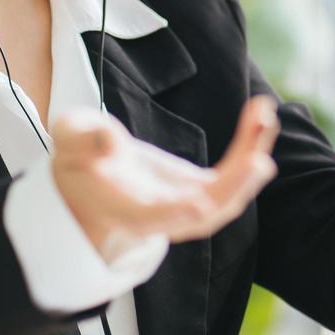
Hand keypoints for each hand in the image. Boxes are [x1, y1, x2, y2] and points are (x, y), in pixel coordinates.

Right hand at [50, 95, 279, 251]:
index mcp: (124, 209)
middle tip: (257, 159)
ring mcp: (187, 207)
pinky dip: (250, 148)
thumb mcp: (69, 142)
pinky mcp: (202, 189)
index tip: (196, 207)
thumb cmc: (80, 163)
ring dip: (250, 161)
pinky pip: (233, 174)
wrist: (96, 186)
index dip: (172, 214)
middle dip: (233, 188)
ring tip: (265, 118)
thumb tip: (108, 139)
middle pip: (203, 215)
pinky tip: (261, 116)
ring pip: (227, 196)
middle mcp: (162, 217)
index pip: (149, 218)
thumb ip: (81, 136)